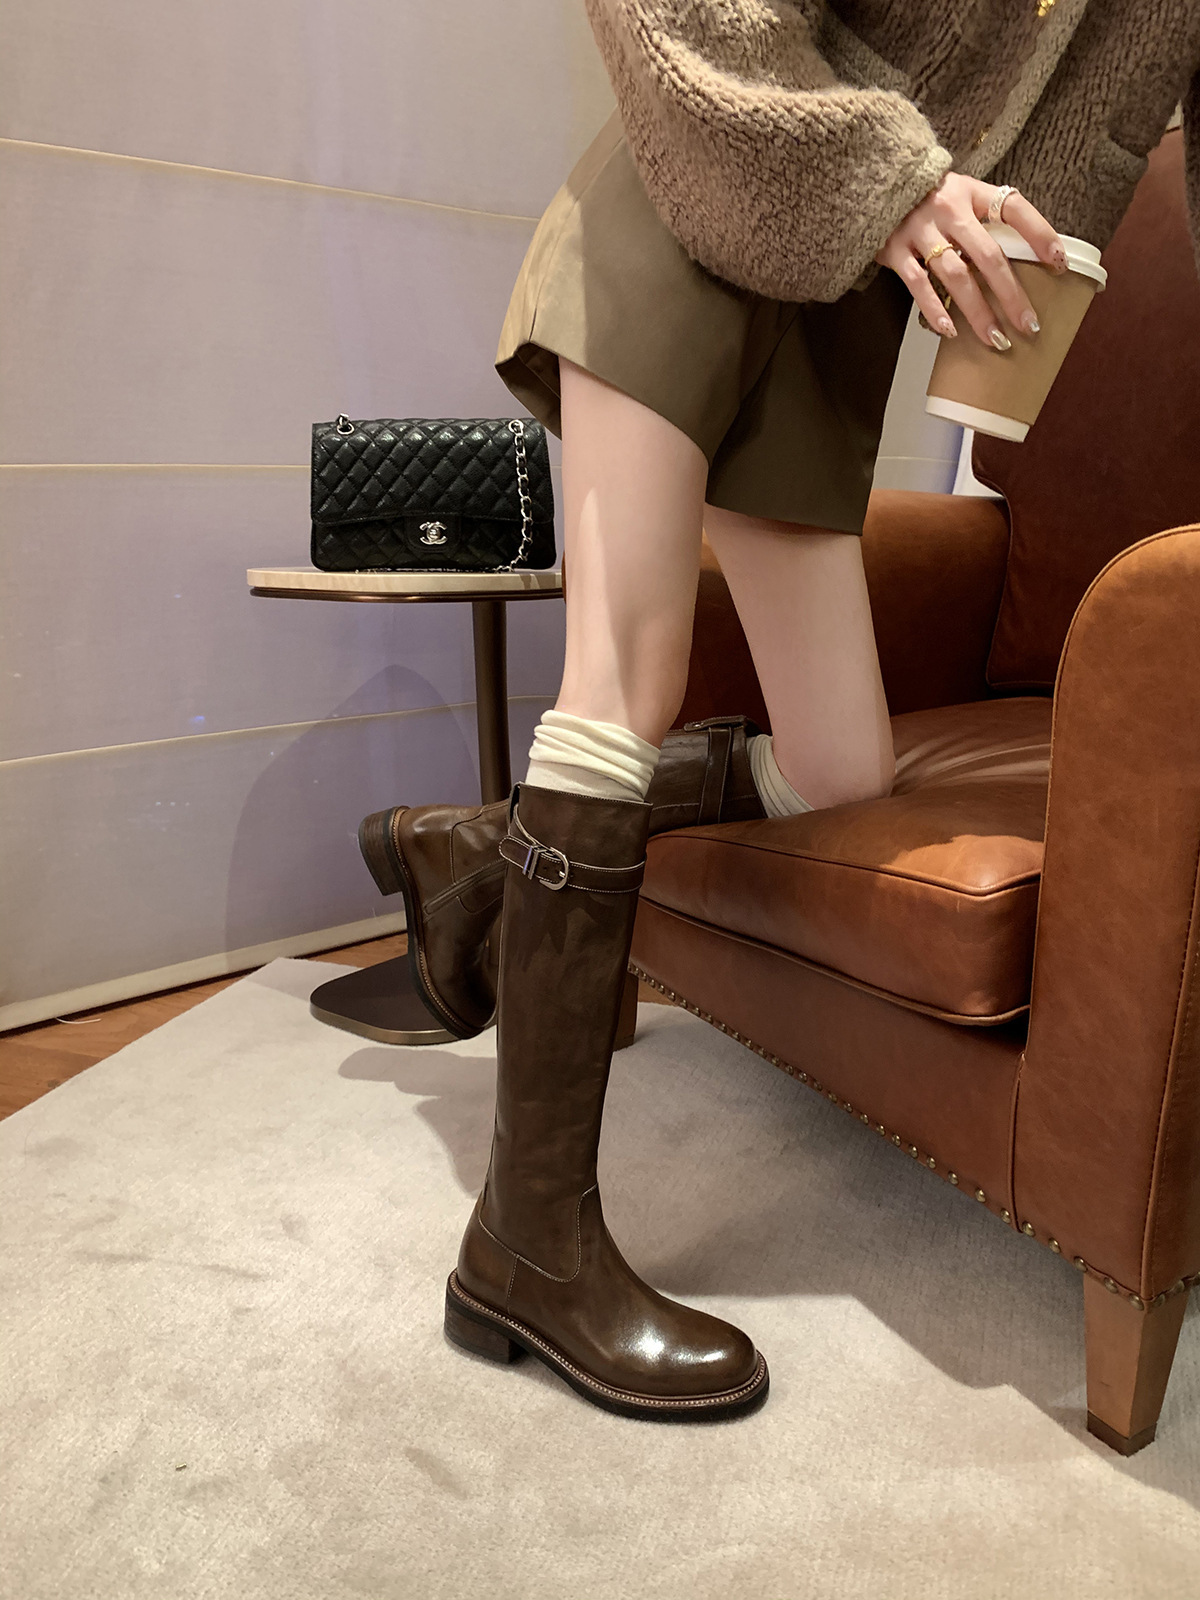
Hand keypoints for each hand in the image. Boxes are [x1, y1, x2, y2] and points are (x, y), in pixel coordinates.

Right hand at [874, 171, 1068, 347]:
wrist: (873, 183)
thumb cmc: (926, 196)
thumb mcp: (961, 193)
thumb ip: (985, 218)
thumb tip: (1027, 254)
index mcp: (971, 191)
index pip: (1014, 208)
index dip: (1040, 234)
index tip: (1060, 264)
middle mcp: (948, 208)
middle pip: (988, 255)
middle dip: (1011, 294)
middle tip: (1028, 325)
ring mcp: (919, 230)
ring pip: (956, 275)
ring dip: (978, 311)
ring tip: (995, 339)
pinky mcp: (893, 249)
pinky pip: (918, 284)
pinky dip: (934, 309)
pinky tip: (950, 331)